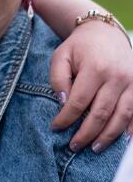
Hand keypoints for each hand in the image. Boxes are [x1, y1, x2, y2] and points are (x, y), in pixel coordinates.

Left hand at [50, 21, 132, 150]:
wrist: (105, 33)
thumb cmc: (79, 47)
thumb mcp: (60, 57)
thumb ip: (58, 80)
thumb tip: (63, 104)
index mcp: (95, 68)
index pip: (79, 101)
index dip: (66, 118)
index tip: (56, 127)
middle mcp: (117, 77)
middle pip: (101, 113)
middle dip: (86, 133)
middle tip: (74, 146)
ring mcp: (132, 82)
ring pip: (122, 116)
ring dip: (108, 136)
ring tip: (94, 148)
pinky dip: (132, 128)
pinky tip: (123, 140)